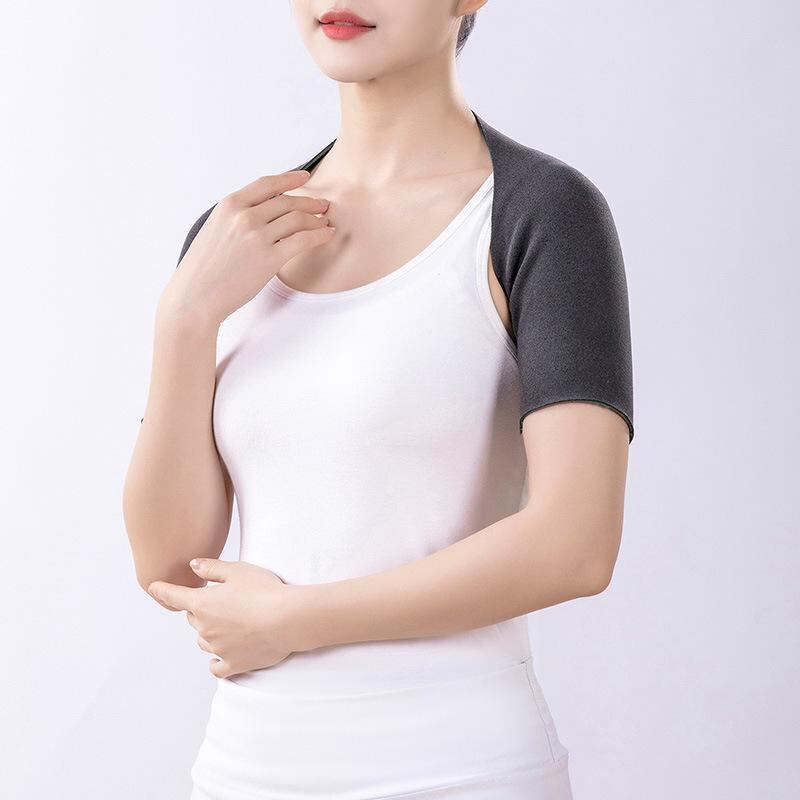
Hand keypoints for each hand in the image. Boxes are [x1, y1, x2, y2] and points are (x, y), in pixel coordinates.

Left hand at [146, 559, 305, 678]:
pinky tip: (221, 655)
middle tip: (223, 601)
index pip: (174, 596)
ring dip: (210, 633)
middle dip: (201, 610)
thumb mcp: (238, 571)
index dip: (162, 590)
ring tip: (230, 624)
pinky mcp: (234, 664)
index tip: (153, 587)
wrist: (287, 619)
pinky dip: (216, 660)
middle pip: (193, 619)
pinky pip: (216, 667)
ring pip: (203, 641)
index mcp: (203, 603)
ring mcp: (218, 648)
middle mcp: (205, 628)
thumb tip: (193, 566)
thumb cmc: (265, 590)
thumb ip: (212, 568)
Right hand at [162, 170, 334, 325]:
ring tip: (326, 222)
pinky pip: (303, 240)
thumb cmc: (203, 270)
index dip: (289, 179)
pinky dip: (319, 235)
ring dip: (316, 219)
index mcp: (229, 206)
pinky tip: (326, 235)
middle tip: (322, 206)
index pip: (266, 184)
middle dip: (309, 202)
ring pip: (298, 219)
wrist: (195, 297)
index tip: (304, 178)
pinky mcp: (270, 258)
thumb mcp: (214, 231)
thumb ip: (235, 218)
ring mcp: (257, 236)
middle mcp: (244, 216)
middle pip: (287, 202)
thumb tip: (260, 213)